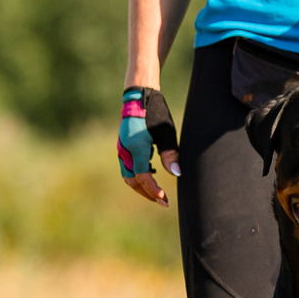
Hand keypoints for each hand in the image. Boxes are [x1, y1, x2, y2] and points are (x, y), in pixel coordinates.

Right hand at [118, 86, 179, 205]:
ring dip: (141, 186)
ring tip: (157, 192)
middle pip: (132, 181)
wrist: (139, 97)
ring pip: (128, 176)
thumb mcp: (166, 132)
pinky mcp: (123, 147)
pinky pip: (128, 167)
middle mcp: (125, 151)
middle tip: (163, 201)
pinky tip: (152, 173)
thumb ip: (170, 154)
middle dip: (147, 193)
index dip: (153, 190)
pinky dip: (138, 175)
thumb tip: (176, 174)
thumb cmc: (155, 112)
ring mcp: (122, 149)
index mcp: (136, 148)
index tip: (165, 199)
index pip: (143, 177)